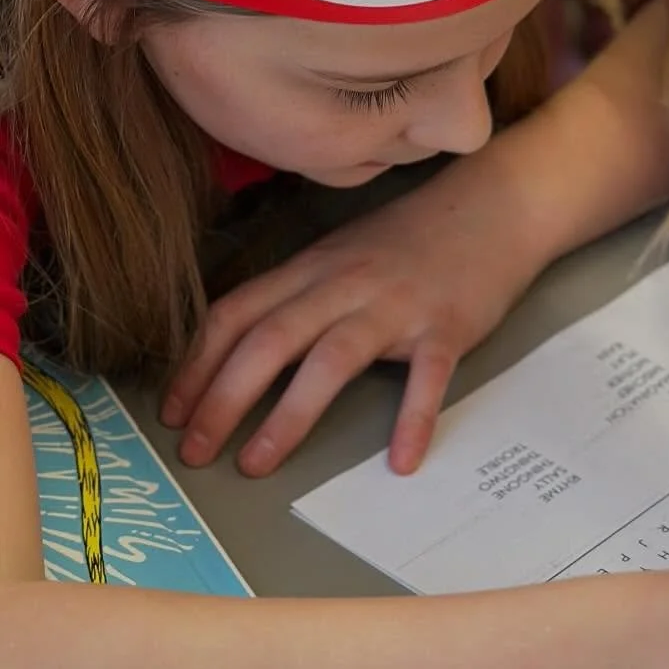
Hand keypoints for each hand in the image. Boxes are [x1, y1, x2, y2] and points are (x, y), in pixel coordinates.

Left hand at [162, 166, 537, 476]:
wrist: (494, 205)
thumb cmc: (413, 237)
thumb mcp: (343, 253)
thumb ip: (299, 293)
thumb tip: (244, 346)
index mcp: (313, 268)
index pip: (238, 313)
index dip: (197, 364)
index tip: (172, 414)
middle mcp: (345, 284)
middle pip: (271, 338)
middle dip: (223, 398)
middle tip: (194, 454)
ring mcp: (397, 305)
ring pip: (332, 358)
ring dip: (289, 414)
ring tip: (257, 463)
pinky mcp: (447, 326)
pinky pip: (427, 377)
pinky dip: (413, 419)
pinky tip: (402, 460)